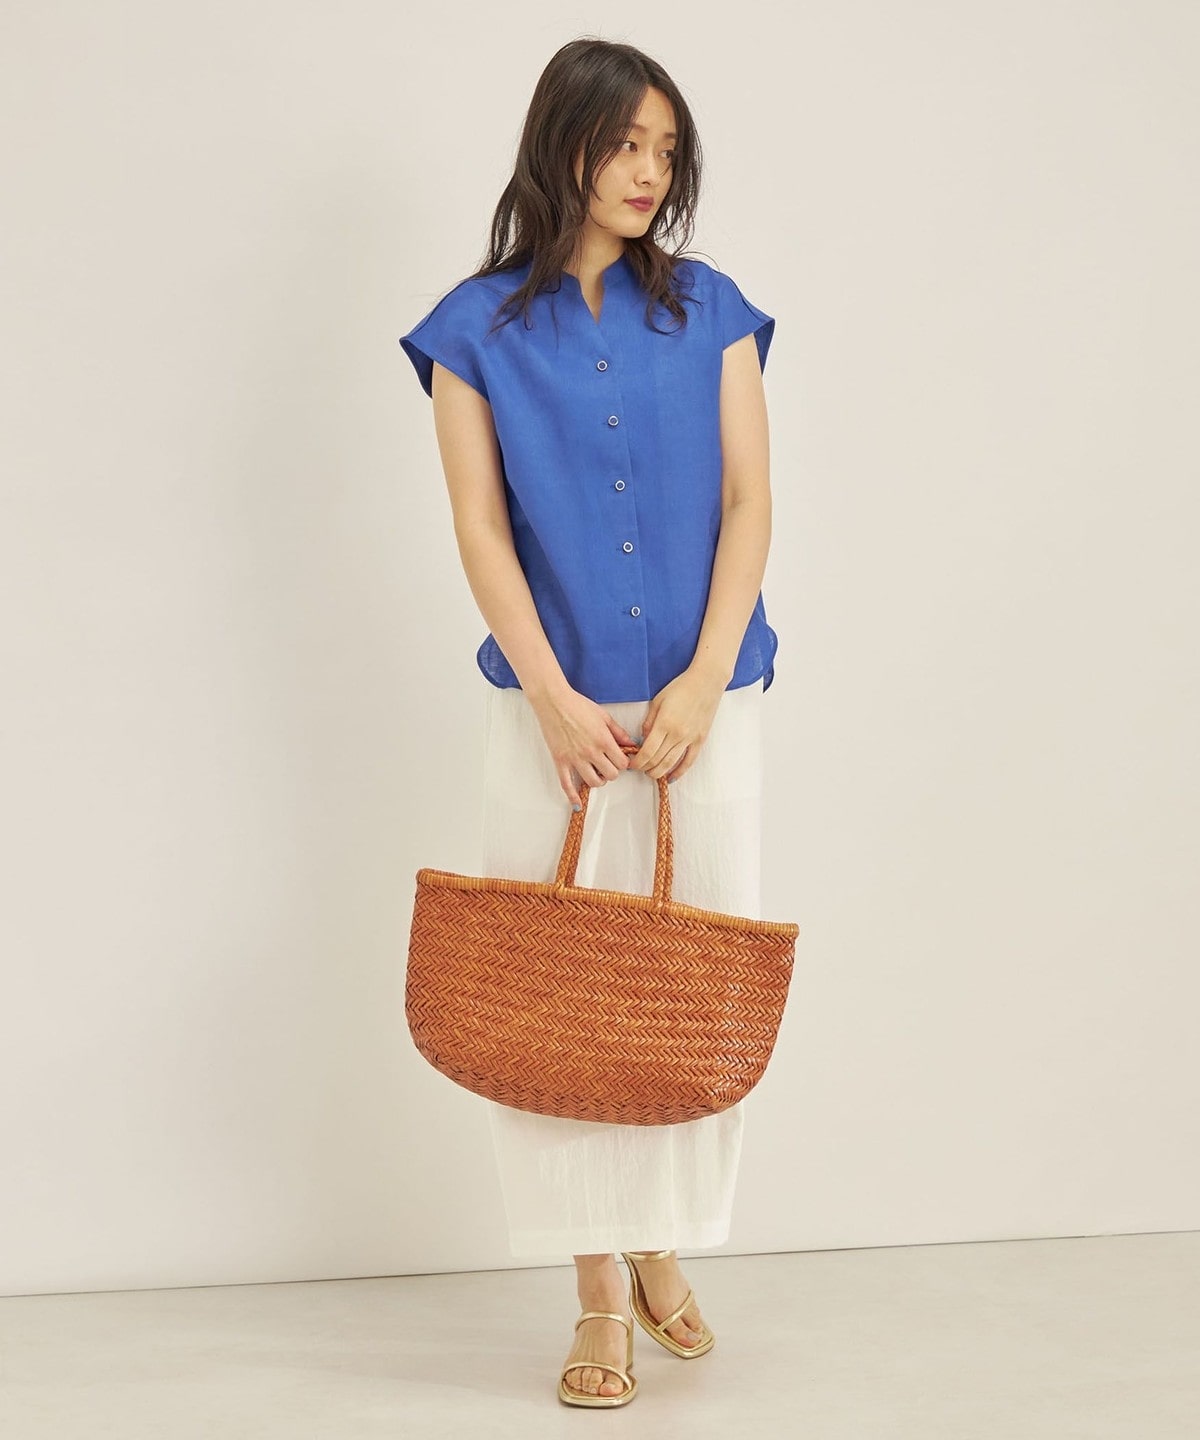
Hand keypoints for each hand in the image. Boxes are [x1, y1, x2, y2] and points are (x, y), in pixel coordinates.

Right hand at [527, 684, 635, 808]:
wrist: (554, 702)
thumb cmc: (577, 705)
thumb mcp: (604, 716)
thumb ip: (618, 732)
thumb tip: (630, 743)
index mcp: (604, 740)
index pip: (622, 763)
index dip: (623, 762)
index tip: (620, 759)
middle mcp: (591, 752)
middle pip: (611, 775)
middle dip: (612, 771)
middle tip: (609, 765)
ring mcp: (575, 758)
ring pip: (593, 782)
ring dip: (598, 780)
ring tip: (596, 773)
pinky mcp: (561, 761)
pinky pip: (567, 784)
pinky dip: (572, 796)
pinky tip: (577, 803)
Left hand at [629, 666, 725, 783]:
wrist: (706, 682)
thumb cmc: (680, 687)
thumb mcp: (657, 701)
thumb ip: (649, 722)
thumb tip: (644, 739)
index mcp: (664, 724)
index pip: (647, 751)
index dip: (637, 762)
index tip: (632, 764)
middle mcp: (677, 734)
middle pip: (657, 760)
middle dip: (645, 768)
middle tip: (638, 768)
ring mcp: (690, 739)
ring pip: (671, 764)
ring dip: (658, 772)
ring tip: (651, 773)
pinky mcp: (700, 740)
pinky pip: (689, 761)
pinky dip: (679, 772)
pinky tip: (671, 777)